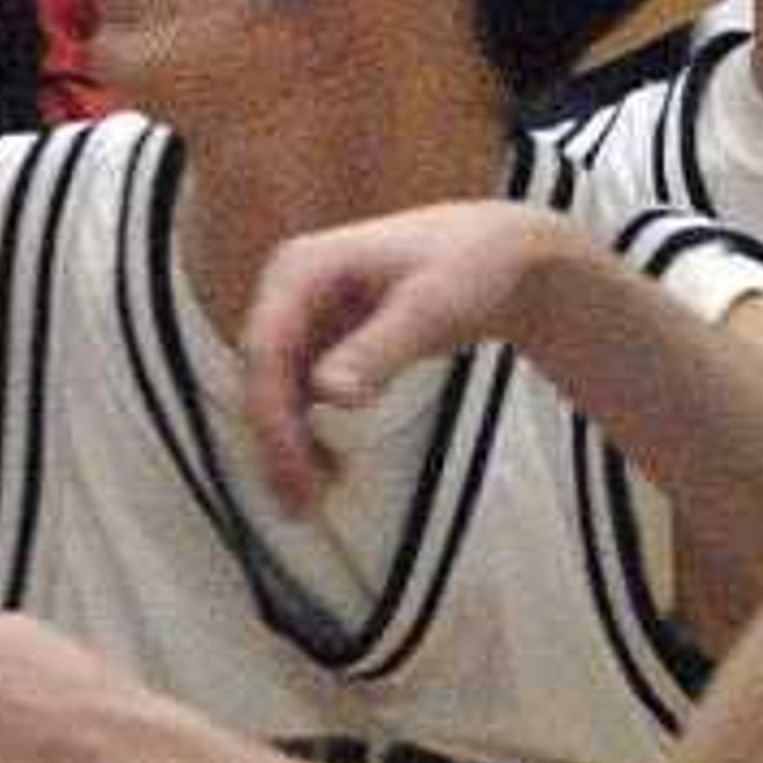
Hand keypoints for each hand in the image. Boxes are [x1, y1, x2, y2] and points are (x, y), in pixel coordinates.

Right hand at [239, 199, 580, 507]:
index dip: (272, 415)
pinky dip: (308, 436)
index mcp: (301, 268)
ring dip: (288, 447)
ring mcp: (302, 318)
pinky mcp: (320, 344)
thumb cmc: (469, 267)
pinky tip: (330, 470)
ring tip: (312, 501)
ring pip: (276, 395)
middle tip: (302, 504)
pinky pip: (298, 399)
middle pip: (263, 378)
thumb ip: (378, 349)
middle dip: (277, 442)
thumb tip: (328, 394)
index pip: (264, 349)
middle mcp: (290, 291)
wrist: (499, 258)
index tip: (294, 468)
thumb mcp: (429, 308)